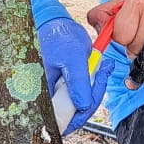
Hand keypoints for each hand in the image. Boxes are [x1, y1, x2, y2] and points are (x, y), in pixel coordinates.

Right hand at [37, 17, 110, 134]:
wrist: (55, 24)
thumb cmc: (59, 37)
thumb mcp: (72, 58)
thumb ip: (78, 82)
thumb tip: (83, 106)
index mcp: (42, 93)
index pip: (62, 120)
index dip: (81, 114)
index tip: (95, 92)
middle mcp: (47, 97)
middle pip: (73, 114)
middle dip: (92, 96)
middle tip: (101, 72)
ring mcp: (56, 93)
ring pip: (79, 104)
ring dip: (93, 89)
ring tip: (101, 68)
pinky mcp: (64, 87)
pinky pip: (80, 94)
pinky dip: (92, 84)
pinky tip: (98, 69)